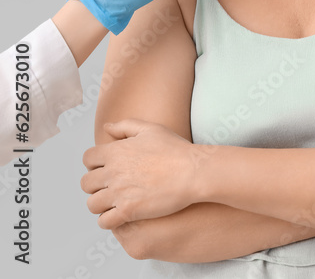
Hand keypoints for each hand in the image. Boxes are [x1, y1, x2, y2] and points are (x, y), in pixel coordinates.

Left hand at [81, 119, 199, 228]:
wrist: (194, 171)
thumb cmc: (177, 150)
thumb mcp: (152, 129)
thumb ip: (126, 126)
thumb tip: (106, 127)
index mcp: (116, 151)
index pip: (88, 159)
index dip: (95, 164)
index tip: (107, 169)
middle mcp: (113, 172)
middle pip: (86, 183)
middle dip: (96, 186)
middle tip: (112, 187)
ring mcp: (119, 192)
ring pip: (92, 204)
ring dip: (101, 204)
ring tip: (115, 203)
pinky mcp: (128, 211)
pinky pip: (104, 221)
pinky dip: (109, 221)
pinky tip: (121, 216)